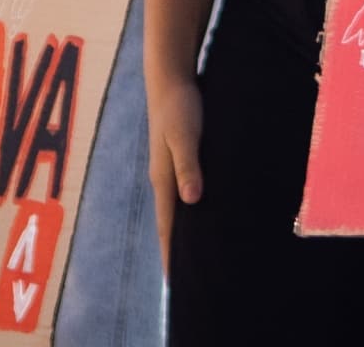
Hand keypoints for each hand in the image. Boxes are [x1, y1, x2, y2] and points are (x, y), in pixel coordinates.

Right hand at [146, 72, 202, 270]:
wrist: (170, 78)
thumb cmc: (180, 106)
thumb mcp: (185, 135)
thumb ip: (188, 165)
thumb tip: (192, 200)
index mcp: (163, 179)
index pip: (166, 226)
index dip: (170, 254)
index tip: (175, 284)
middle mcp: (163, 179)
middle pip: (168, 223)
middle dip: (175, 251)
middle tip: (186, 280)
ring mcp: (169, 168)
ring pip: (176, 208)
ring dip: (181, 232)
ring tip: (193, 256)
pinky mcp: (179, 158)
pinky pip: (182, 193)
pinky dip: (188, 210)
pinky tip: (199, 213)